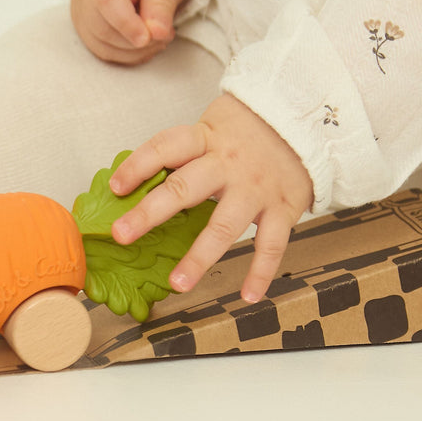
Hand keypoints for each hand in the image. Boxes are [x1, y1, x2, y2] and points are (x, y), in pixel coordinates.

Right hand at [71, 0, 188, 64]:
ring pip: (107, 49)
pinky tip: (144, 39)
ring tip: (156, 31)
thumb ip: (162, 2)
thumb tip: (158, 33)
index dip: (128, 25)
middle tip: (165, 30)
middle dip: (141, 41)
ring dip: (138, 50)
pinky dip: (130, 54)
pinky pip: (107, 54)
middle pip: (106, 32)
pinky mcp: (88, 35)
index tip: (148, 37)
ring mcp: (83, 19)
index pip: (107, 3)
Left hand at [109, 94, 313, 302]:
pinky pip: (272, 245)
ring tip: (178, 283)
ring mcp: (256, 189)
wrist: (306, 124)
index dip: (138, 166)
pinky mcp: (283, 208)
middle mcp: (229, 164)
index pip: (166, 147)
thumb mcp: (212, 127)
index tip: (115, 189)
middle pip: (185, 188)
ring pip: (225, 226)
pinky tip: (248, 296)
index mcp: (206, 139)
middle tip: (122, 235)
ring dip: (200, 257)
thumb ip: (182, 153)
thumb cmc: (247, 132)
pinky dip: (261, 273)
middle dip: (150, 213)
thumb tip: (136, 184)